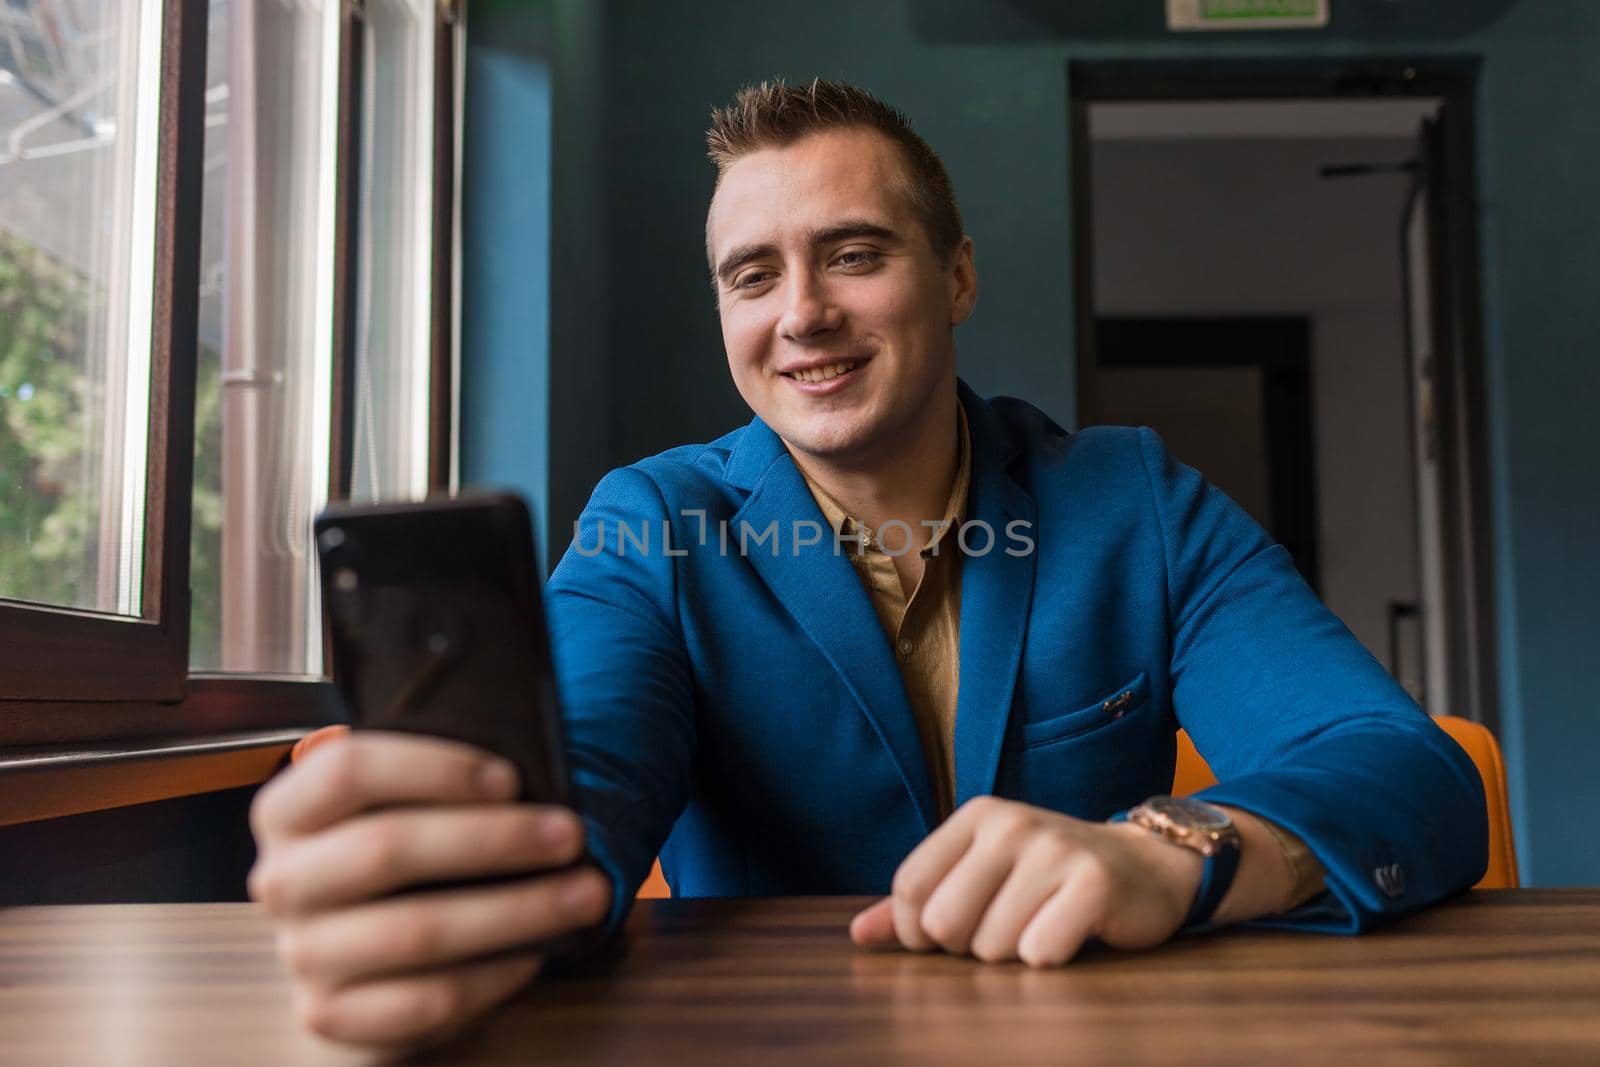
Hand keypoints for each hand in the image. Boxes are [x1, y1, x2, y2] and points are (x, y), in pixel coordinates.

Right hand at [248, 732, 611, 1050]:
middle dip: (494, 839)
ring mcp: (302, 954)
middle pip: (386, 848)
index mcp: (290, 812)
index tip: (511, 778)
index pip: (347, 769)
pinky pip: (423, 1000)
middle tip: (571, 834)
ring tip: (586, 894)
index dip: (432, 768)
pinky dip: (490, 977)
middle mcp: (283, 881)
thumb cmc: (398, 865)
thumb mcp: (399, 810)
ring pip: (415, 931)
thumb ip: (436, 785)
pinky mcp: (332, 1016)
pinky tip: (535, 955)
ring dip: (515, 911)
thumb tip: (535, 763)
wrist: (355, 968)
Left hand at [849, 796, 1202, 966]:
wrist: (1145, 868)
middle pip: (945, 923)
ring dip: (1014, 955)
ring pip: (993, 946)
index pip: (910, 888)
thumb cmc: (1048, 877)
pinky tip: (1070, 934)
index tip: (946, 937)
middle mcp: (1011, 824)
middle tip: (1006, 928)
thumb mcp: (980, 874)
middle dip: (969, 946)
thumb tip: (857, 933)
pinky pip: (1041, 952)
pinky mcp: (1094, 884)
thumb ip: (916, 902)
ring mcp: (1054, 850)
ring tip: (1042, 925)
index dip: (917, 932)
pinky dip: (1051, 959)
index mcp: (976, 816)